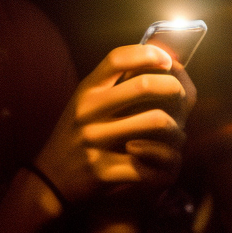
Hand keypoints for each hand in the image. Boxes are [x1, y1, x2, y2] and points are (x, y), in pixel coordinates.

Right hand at [32, 44, 193, 205]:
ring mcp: (93, 141)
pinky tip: (162, 165)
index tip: (166, 62)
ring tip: (175, 137)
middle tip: (180, 99)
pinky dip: (167, 165)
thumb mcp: (88, 105)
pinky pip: (154, 163)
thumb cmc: (80, 136)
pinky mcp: (103, 171)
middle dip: (175, 89)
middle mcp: (87, 111)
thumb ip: (117, 86)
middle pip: (144, 85)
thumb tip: (164, 62)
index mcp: (85, 91)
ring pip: (157, 122)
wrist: (51, 178)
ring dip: (177, 131)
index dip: (149, 54)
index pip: (117, 59)